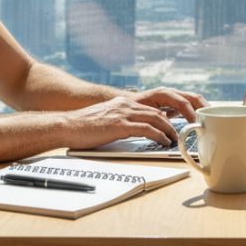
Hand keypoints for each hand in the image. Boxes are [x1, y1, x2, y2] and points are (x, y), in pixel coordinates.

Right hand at [62, 96, 180, 148]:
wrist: (66, 125)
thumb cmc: (82, 127)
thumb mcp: (105, 119)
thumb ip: (118, 121)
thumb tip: (129, 131)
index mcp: (122, 103)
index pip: (150, 108)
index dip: (164, 117)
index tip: (172, 126)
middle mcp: (125, 105)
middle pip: (157, 112)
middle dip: (172, 123)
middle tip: (179, 134)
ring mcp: (123, 114)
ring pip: (156, 118)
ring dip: (169, 130)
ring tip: (175, 139)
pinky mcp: (120, 125)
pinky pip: (147, 129)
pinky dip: (159, 135)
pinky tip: (163, 142)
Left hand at [129, 87, 208, 123]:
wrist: (128, 102)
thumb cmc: (134, 108)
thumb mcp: (144, 113)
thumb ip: (157, 119)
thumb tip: (169, 128)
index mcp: (164, 94)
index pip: (182, 102)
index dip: (191, 113)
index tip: (197, 124)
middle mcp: (172, 93)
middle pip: (194, 97)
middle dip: (205, 107)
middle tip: (213, 119)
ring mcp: (175, 97)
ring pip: (194, 100)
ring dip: (204, 109)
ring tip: (213, 120)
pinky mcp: (176, 103)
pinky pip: (191, 105)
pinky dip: (198, 111)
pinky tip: (204, 120)